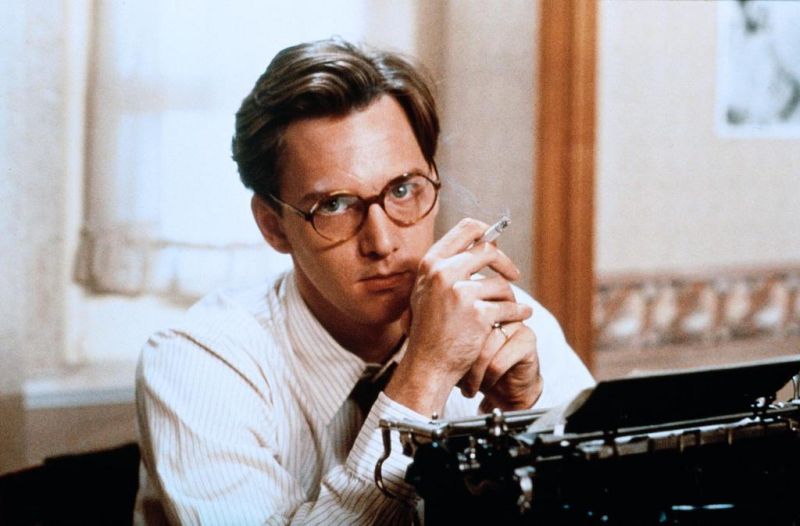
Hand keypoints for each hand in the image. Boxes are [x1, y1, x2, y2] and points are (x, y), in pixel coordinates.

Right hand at [385, 219, 531, 415]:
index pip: (466, 228)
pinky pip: (510, 306)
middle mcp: (443, 273)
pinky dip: (519, 312)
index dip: (486, 233)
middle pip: (488, 250)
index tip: (496, 245)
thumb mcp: (427, 290)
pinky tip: (521, 316)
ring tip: (509, 307)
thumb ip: (448, 266)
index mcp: (431, 263)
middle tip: (514, 274)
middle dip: (505, 263)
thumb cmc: (430, 329)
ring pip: (501, 282)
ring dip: (509, 296)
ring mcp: (461, 293)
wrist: (428, 365)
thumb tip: (484, 242)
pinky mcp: (478, 314)